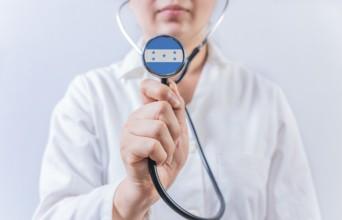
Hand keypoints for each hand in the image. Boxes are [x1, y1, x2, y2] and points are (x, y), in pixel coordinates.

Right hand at [113, 79, 188, 219]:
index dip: (163, 90)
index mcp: (145, 113)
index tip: (175, 104)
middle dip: (174, 130)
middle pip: (162, 108)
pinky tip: (156, 160)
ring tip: (162, 154)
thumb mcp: (178, 132)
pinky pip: (152, 145)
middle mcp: (134, 119)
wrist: (155, 186)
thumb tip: (173, 85)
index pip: (147, 86)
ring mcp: (128, 133)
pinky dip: (161, 156)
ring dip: (168, 146)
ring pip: (159, 127)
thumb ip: (177, 109)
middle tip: (169, 143)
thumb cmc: (165, 159)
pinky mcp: (127, 148)